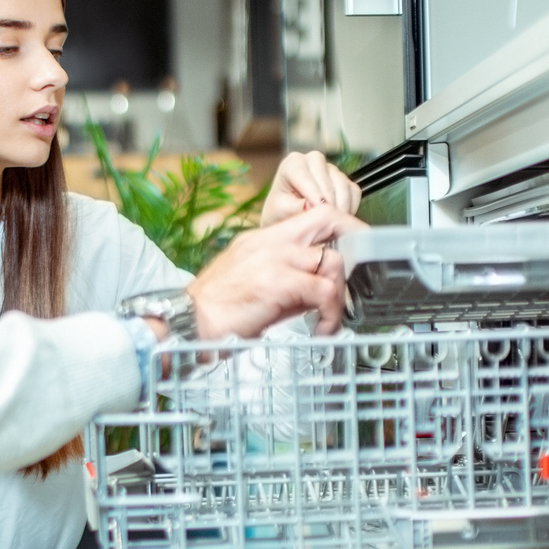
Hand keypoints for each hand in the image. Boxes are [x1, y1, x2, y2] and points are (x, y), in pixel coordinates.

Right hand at [187, 203, 363, 338]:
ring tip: (331, 318)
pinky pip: (323, 292)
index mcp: (263, 238)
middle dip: (355, 241)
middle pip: (329, 220)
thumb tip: (316, 293)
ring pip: (332, 260)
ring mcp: (275, 258)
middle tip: (361, 273)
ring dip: (340, 294)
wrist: (187, 322)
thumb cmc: (215, 311)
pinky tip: (322, 331)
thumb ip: (287, 282)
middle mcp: (271, 241)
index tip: (350, 254)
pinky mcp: (278, 282)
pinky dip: (331, 315)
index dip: (339, 230)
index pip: (312, 216)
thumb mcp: (254, 285)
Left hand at [261, 150, 362, 226]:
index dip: (313, 194)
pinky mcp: (344, 180)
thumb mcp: (282, 211)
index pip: (306, 176)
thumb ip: (296, 207)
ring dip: (341, 206)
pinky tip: (340, 219)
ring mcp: (331, 169)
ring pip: (343, 185)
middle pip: (328, 179)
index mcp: (293, 164)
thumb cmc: (280, 212)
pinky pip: (354, 191)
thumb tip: (312, 205)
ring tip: (334, 224)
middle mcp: (313, 161)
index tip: (318, 209)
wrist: (287, 218)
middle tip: (328, 222)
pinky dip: (350, 207)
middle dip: (329, 203)